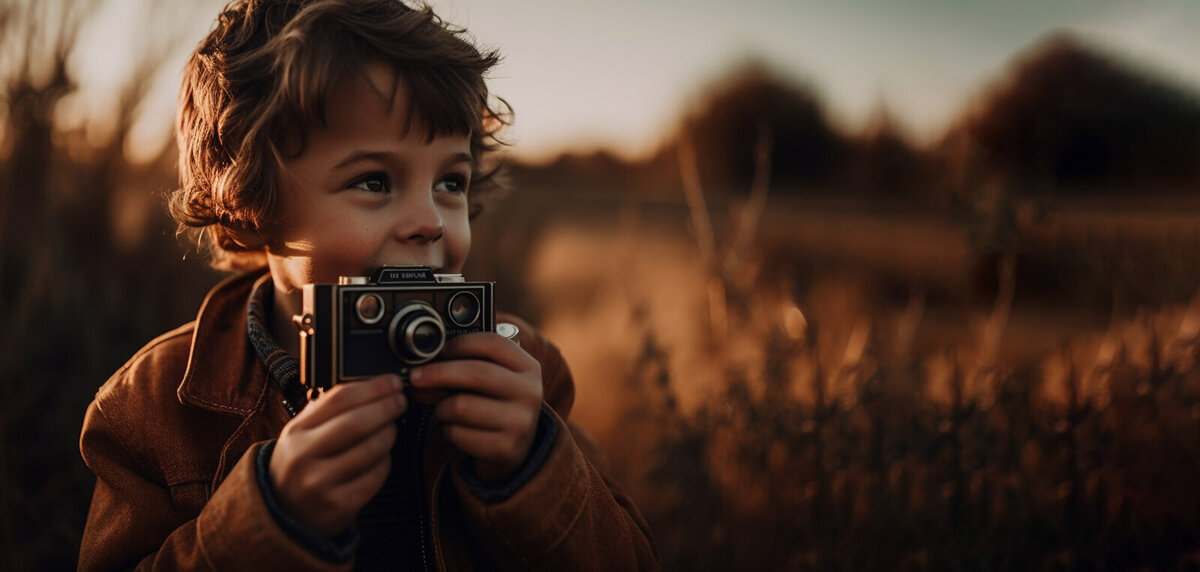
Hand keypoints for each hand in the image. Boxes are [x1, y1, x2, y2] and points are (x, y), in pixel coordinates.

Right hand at [268, 374, 406, 537]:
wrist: (284, 512)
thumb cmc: (301, 464)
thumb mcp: (302, 434)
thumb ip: (328, 410)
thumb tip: (372, 387)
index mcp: (296, 432)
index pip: (339, 399)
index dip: (372, 388)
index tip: (392, 382)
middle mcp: (304, 457)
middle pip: (356, 423)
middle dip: (386, 408)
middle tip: (400, 401)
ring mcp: (320, 484)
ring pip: (371, 450)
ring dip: (389, 434)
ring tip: (391, 428)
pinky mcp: (339, 506)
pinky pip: (375, 476)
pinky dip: (385, 462)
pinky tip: (382, 456)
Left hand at [409, 332, 542, 481]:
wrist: (519, 448)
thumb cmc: (496, 405)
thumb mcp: (492, 381)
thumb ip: (464, 368)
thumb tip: (422, 370)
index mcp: (528, 367)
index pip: (493, 344)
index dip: (461, 344)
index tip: (440, 351)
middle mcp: (529, 393)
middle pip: (476, 373)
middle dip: (438, 373)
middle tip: (416, 377)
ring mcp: (520, 422)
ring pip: (461, 406)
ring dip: (442, 408)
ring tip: (444, 410)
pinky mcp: (504, 448)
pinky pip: (459, 433)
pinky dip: (448, 430)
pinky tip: (456, 429)